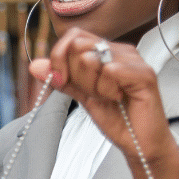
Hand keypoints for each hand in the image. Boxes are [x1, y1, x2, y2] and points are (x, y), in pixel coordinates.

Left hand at [30, 27, 178, 178]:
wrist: (138, 143)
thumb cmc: (116, 118)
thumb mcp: (81, 95)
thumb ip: (61, 78)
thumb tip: (34, 65)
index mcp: (107, 50)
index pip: (73, 35)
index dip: (59, 57)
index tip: (61, 80)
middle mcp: (121, 49)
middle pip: (78, 45)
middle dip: (76, 75)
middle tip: (94, 93)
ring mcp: (135, 59)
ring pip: (91, 58)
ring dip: (92, 86)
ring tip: (109, 97)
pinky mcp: (144, 73)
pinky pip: (110, 71)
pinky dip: (107, 90)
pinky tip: (119, 99)